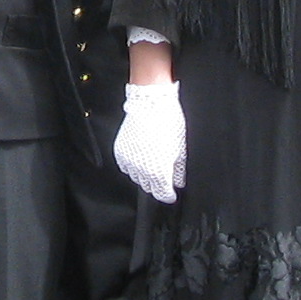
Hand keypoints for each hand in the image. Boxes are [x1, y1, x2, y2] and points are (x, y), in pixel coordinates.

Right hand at [113, 80, 185, 202]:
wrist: (150, 104)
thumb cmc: (168, 123)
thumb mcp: (180, 148)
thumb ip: (178, 169)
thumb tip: (179, 181)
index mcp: (159, 171)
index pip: (163, 194)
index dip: (168, 195)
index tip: (171, 194)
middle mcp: (142, 169)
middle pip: (149, 187)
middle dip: (157, 185)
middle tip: (163, 177)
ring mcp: (129, 160)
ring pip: (136, 178)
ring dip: (144, 176)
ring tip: (152, 165)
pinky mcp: (120, 151)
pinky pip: (126, 167)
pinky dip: (133, 166)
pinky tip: (141, 158)